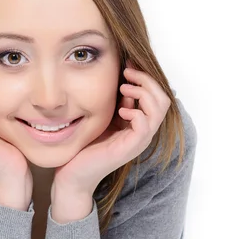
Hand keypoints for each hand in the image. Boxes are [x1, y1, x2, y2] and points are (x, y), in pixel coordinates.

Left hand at [52, 66, 171, 195]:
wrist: (73, 174)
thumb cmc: (85, 146)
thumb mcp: (104, 117)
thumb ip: (117, 102)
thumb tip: (124, 79)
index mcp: (138, 123)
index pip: (157, 96)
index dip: (145, 77)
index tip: (128, 65)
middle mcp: (142, 132)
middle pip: (163, 99)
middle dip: (147, 80)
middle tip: (127, 72)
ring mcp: (138, 141)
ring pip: (159, 109)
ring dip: (143, 92)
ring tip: (123, 88)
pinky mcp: (130, 148)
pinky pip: (145, 125)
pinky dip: (135, 112)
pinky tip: (121, 111)